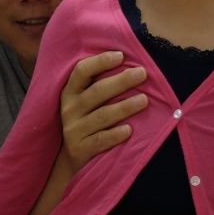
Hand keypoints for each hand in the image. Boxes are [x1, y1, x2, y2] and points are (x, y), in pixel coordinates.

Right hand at [59, 51, 147, 172]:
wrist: (73, 158)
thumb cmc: (88, 121)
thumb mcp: (85, 102)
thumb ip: (99, 85)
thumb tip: (130, 65)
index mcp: (70, 92)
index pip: (82, 71)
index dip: (100, 62)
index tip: (121, 56)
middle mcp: (70, 109)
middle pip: (97, 91)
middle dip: (121, 81)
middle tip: (142, 74)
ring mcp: (73, 130)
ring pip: (102, 116)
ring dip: (124, 107)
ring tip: (144, 100)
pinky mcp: (80, 149)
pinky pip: (100, 140)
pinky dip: (115, 135)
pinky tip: (130, 130)